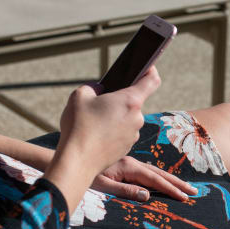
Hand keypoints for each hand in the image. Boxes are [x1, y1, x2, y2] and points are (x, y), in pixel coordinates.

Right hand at [47, 67, 160, 213]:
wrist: (78, 161)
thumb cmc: (79, 126)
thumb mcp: (80, 95)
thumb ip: (94, 87)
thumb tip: (100, 90)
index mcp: (130, 101)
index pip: (151, 80)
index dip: (150, 70)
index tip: (147, 67)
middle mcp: (137, 118)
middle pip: (133, 102)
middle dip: (119, 99)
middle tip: (100, 102)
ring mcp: (133, 135)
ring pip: (127, 119)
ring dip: (115, 117)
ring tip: (94, 121)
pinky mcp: (126, 148)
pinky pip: (122, 133)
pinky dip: (113, 131)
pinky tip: (97, 134)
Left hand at [92, 157, 197, 201]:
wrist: (71, 159)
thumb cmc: (83, 176)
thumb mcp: (102, 187)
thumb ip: (125, 191)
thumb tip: (147, 196)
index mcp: (128, 168)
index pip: (154, 180)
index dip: (170, 189)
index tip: (185, 197)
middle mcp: (131, 164)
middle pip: (159, 174)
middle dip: (177, 183)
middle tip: (194, 192)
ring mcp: (129, 164)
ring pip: (155, 172)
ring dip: (171, 180)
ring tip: (185, 188)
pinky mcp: (125, 166)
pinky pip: (147, 172)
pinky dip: (159, 178)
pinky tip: (164, 181)